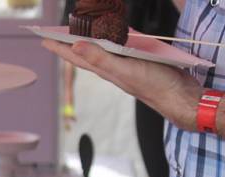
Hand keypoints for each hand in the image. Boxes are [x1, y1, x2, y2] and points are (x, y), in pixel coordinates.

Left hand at [42, 39, 201, 130]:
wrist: (180, 96)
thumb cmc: (154, 85)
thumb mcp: (123, 69)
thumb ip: (100, 58)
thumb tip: (75, 47)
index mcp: (105, 68)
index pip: (76, 55)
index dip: (59, 47)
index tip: (43, 39)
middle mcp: (113, 67)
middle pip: (86, 52)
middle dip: (70, 43)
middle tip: (55, 34)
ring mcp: (126, 65)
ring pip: (103, 49)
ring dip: (90, 40)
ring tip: (78, 33)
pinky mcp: (140, 61)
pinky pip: (122, 48)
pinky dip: (115, 39)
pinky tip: (115, 35)